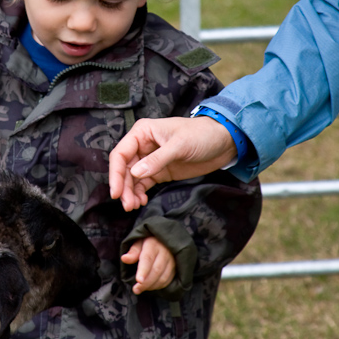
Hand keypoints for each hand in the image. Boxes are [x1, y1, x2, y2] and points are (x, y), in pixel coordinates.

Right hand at [108, 116, 235, 211]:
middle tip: (127, 205)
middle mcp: (143, 145)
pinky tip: (141, 201)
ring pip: (132, 178)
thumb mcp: (180, 145)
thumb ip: (157, 160)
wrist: (223, 142)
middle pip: (124, 168)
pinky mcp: (160, 171)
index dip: (115, 173)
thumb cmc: (202, 135)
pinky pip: (143, 184)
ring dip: (130, 193)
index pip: (121, 153)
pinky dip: (140, 193)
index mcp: (142, 132)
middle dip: (123, 187)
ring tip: (133, 206)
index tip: (116, 192)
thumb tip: (135, 174)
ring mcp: (150, 159)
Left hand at [120, 236, 175, 294]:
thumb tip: (124, 259)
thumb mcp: (138, 242)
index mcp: (153, 244)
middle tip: (136, 289)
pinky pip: (167, 280)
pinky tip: (150, 287)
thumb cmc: (148, 242)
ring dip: (151, 286)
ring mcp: (172, 261)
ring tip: (140, 289)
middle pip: (156, 270)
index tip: (138, 280)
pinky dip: (158, 286)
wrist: (164, 240)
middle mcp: (165, 252)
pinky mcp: (175, 268)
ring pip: (163, 277)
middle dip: (146, 282)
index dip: (143, 270)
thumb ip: (133, 251)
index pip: (148, 258)